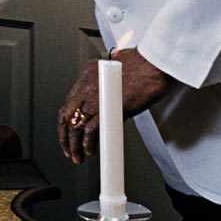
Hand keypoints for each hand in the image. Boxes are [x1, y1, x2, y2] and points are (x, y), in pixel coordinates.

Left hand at [57, 49, 171, 165]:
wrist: (155, 64)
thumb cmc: (143, 68)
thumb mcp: (117, 78)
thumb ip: (108, 95)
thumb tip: (106, 116)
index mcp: (88, 75)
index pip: (69, 102)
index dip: (66, 122)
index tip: (68, 134)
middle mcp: (87, 84)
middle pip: (66, 114)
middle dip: (65, 136)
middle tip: (69, 151)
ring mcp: (96, 96)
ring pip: (75, 124)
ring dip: (74, 144)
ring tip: (78, 156)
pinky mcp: (108, 107)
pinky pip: (91, 129)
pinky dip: (88, 143)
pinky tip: (91, 151)